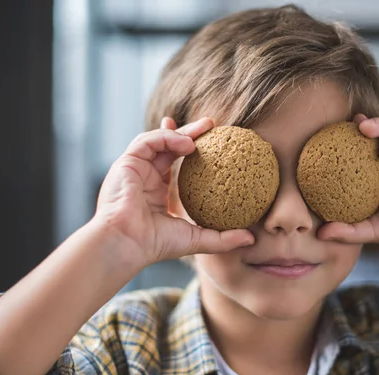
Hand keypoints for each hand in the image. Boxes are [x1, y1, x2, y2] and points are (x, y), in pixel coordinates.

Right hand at [93, 117, 253, 266]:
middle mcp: (145, 178)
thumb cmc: (155, 245)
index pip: (175, 165)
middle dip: (191, 133)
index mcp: (157, 193)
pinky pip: (148, 141)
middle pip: (169, 147)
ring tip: (206, 128)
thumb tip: (251, 239)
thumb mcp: (195, 239)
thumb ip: (222, 238)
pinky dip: (167, 137)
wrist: (127, 243)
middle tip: (213, 125)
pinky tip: (187, 143)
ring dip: (182, 132)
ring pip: (159, 140)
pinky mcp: (127, 162)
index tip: (215, 145)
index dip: (192, 152)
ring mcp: (135, 169)